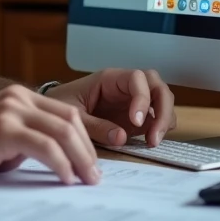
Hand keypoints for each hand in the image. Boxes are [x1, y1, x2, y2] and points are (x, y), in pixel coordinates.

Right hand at [0, 84, 99, 184]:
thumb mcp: (1, 135)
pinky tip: (65, 178)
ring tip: (86, 180)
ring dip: (81, 159)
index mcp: (19, 96)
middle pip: (70, 120)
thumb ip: (27, 137)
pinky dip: (61, 164)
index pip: (66, 113)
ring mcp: (11, 111)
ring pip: (63, 132)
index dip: (85, 138)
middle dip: (88, 149)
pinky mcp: (4, 129)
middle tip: (94, 175)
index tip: (92, 162)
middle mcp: (17, 98)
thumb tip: (58, 157)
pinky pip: (45, 147)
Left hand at [46, 68, 176, 148]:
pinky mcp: (136, 117)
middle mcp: (126, 87)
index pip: (137, 78)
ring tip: (153, 142)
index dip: (141, 97)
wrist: (55, 112)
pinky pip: (157, 117)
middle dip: (162, 110)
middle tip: (154, 136)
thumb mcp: (72, 115)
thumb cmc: (61, 104)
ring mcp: (133, 101)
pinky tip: (150, 141)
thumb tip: (121, 137)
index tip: (135, 122)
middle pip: (157, 86)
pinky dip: (160, 127)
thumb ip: (94, 126)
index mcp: (109, 79)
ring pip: (162, 100)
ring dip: (164, 120)